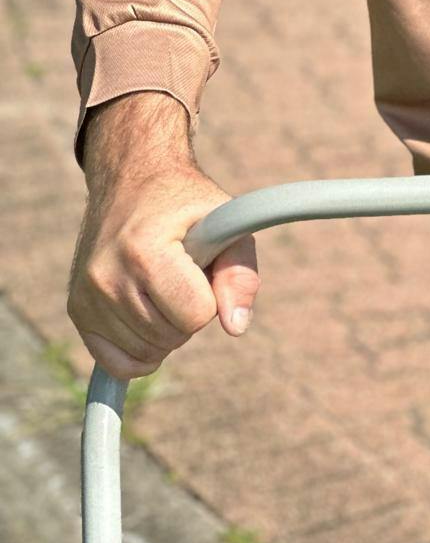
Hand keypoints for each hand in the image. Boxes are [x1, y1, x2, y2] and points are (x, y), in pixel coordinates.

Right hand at [68, 98, 258, 380]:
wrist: (131, 179)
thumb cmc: (185, 204)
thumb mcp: (225, 222)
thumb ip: (240, 272)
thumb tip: (235, 327)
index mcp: (144, 250)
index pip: (195, 315)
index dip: (210, 294)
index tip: (202, 266)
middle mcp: (106, 276)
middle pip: (171, 337)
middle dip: (190, 311)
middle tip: (182, 272)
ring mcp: (86, 296)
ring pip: (147, 353)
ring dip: (167, 328)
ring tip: (163, 283)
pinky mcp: (77, 310)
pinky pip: (118, 363)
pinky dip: (141, 351)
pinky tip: (149, 316)